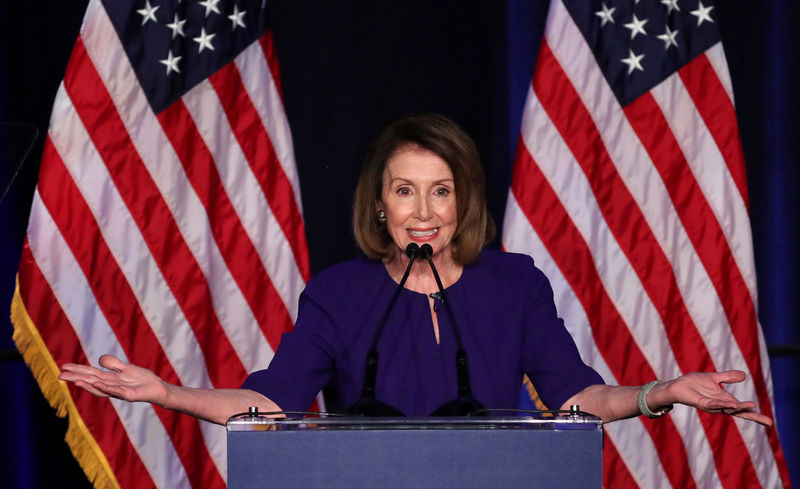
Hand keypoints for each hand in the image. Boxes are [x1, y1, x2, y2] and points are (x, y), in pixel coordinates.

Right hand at [59, 355, 168, 405]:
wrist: (158, 388)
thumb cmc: (142, 379)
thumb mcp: (126, 368)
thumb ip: (113, 364)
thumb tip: (98, 359)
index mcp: (109, 379)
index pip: (90, 374)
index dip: (77, 370)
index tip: (63, 366)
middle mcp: (111, 386)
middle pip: (91, 381)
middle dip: (76, 378)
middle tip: (60, 375)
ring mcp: (119, 392)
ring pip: (100, 389)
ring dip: (88, 385)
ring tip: (75, 381)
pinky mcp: (129, 395)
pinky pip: (117, 391)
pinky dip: (106, 387)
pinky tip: (98, 383)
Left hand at [657, 370, 771, 425]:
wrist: (677, 385)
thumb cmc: (694, 383)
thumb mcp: (714, 378)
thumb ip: (728, 377)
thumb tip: (744, 375)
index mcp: (724, 400)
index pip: (743, 409)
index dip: (755, 415)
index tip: (770, 423)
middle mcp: (720, 405)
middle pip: (739, 413)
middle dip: (753, 417)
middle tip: (768, 422)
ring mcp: (711, 405)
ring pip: (728, 408)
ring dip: (739, 407)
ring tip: (752, 406)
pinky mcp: (700, 403)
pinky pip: (713, 404)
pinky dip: (722, 404)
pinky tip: (731, 404)